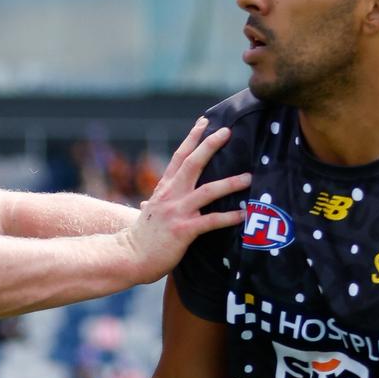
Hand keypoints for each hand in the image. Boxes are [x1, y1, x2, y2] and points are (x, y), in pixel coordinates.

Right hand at [122, 117, 249, 283]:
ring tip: (248, 177)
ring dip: (230, 183)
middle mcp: (171, 195)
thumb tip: (145, 203)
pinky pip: (211, 221)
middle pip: (192, 163)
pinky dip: (229, 217)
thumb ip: (152, 205)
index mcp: (164, 189)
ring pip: (207, 190)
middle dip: (210, 145)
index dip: (192, 138)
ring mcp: (177, 211)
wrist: (129, 256)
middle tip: (227, 132)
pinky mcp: (183, 230)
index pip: (179, 157)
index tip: (205, 121)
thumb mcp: (146, 215)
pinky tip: (243, 214)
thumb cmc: (140, 238)